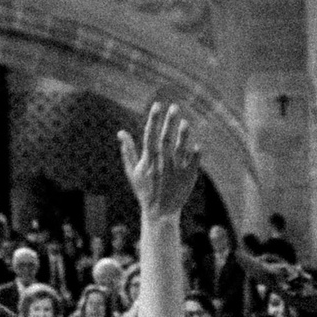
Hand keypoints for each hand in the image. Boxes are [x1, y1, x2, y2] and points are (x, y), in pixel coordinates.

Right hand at [116, 104, 200, 219]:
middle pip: (165, 139)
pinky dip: (194, 154)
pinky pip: (192, 163)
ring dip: (182, 136)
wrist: (160, 212)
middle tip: (174, 106)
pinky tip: (196, 145)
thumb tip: (121, 132)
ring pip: (180, 150)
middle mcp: (162, 163)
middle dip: (169, 122)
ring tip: (185, 122)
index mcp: (148, 159)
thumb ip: (128, 151)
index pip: (150, 135)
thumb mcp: (132, 171)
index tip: (157, 105)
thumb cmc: (145, 190)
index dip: (153, 119)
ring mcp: (175, 170)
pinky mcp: (187, 177)